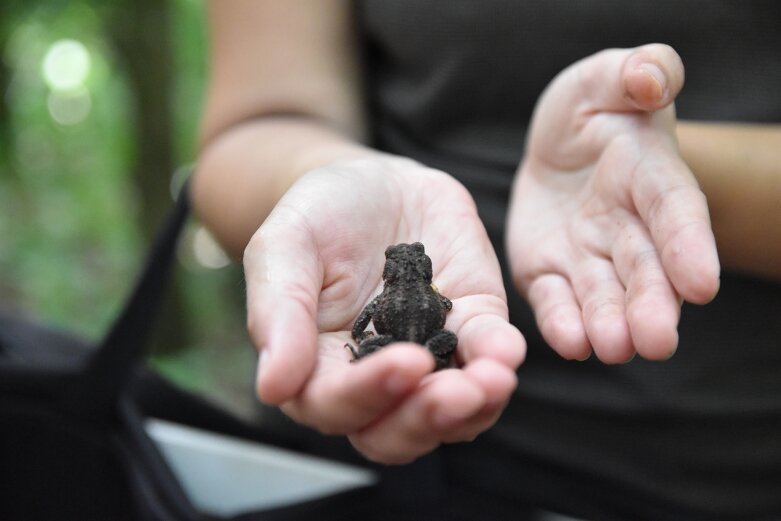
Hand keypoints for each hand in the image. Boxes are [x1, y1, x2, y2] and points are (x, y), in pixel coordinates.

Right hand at [244, 157, 524, 463]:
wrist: (374, 181)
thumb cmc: (318, 215)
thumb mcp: (284, 247)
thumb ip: (277, 312)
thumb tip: (272, 387)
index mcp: (316, 368)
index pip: (335, 405)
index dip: (367, 395)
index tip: (402, 363)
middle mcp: (372, 377)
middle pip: (394, 431)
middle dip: (426, 418)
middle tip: (456, 392)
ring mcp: (427, 356)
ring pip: (449, 415)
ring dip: (473, 408)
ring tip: (492, 381)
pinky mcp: (471, 327)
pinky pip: (486, 359)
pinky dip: (498, 361)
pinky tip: (506, 351)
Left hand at [506, 44, 719, 362]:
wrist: (557, 146)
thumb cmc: (591, 108)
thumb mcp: (606, 78)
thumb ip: (635, 72)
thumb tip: (651, 77)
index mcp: (651, 175)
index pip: (675, 210)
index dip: (690, 246)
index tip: (703, 285)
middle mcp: (628, 225)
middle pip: (645, 268)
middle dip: (651, 304)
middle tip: (656, 341)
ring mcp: (589, 255)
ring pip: (605, 294)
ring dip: (610, 324)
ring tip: (612, 349)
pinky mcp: (550, 271)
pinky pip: (556, 299)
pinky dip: (563, 323)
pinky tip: (570, 343)